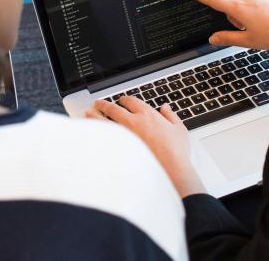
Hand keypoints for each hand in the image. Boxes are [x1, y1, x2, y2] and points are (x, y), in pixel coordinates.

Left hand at [86, 97, 205, 197]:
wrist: (170, 169)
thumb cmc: (175, 152)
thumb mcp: (179, 130)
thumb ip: (171, 116)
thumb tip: (165, 108)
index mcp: (148, 115)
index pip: (131, 101)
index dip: (125, 99)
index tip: (122, 100)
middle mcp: (133, 122)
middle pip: (113, 108)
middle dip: (104, 104)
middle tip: (99, 103)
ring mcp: (123, 135)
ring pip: (104, 121)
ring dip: (95, 115)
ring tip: (89, 113)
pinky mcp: (118, 148)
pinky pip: (103, 137)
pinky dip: (96, 132)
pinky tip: (92, 132)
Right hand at [186, 0, 268, 47]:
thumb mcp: (248, 41)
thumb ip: (227, 38)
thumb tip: (213, 38)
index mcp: (239, 9)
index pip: (213, 0)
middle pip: (228, 1)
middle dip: (230, 13)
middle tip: (243, 28)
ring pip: (242, 0)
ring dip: (243, 11)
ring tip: (259, 25)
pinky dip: (255, 8)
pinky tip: (268, 19)